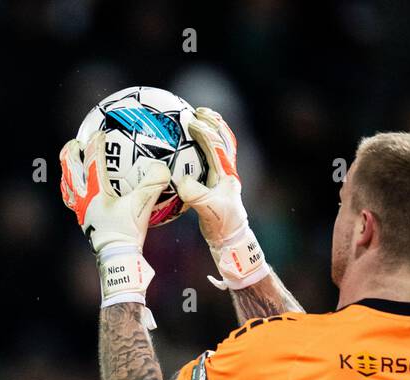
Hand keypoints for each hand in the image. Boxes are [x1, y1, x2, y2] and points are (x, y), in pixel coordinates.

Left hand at [60, 130, 170, 309]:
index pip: (92, 160)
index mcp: (94, 191)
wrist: (117, 260)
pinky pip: (76, 202)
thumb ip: (153, 183)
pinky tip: (86, 192)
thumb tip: (163, 166)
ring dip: (69, 173)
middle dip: (70, 153)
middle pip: (69, 170)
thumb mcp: (143, 206)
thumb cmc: (127, 233)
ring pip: (68, 187)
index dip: (97, 143)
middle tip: (75, 143)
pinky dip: (78, 192)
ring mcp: (81, 211)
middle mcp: (82, 199)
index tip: (101, 131)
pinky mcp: (85, 222)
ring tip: (73, 164)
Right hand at [172, 107, 270, 289]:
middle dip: (212, 122)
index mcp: (226, 173)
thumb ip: (195, 194)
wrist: (230, 239)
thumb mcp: (207, 210)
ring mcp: (222, 177)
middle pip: (223, 139)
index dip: (205, 130)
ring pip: (218, 147)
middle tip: (197, 110)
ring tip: (195, 120)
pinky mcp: (215, 184)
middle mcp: (227, 171)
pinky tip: (186, 147)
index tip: (190, 120)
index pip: (217, 145)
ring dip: (209, 132)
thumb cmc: (221, 225)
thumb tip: (180, 180)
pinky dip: (200, 149)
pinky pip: (208, 159)